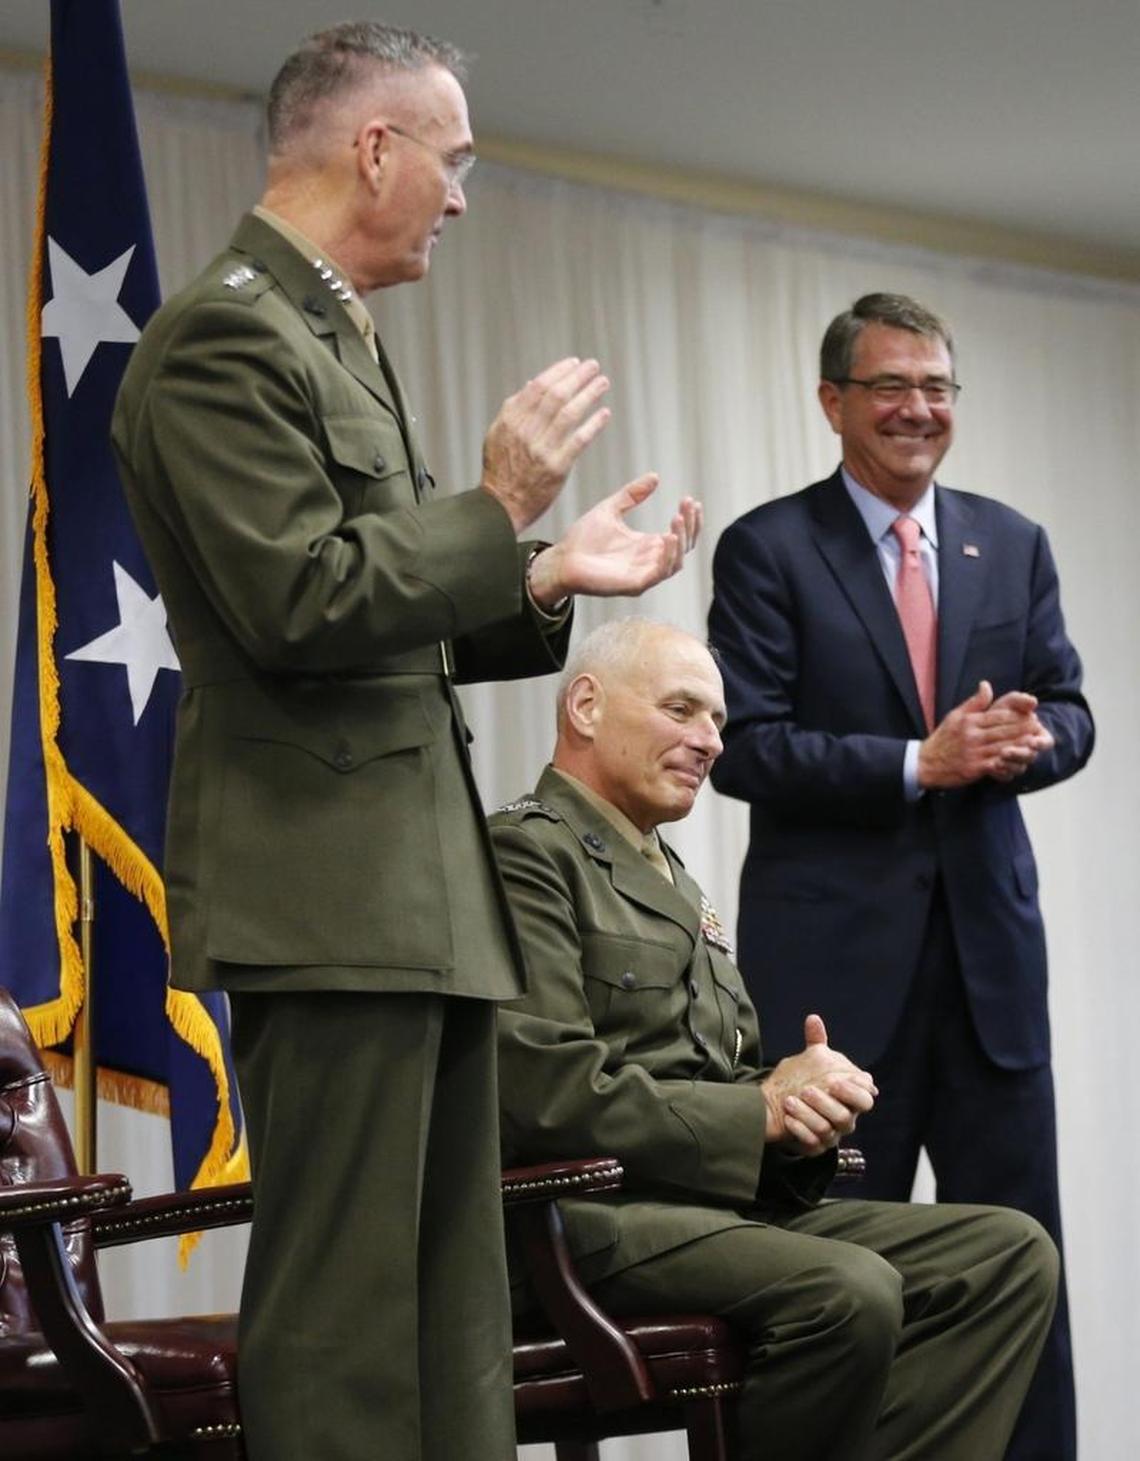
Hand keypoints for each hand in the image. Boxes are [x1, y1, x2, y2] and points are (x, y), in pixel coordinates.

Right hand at [480, 358, 611, 532]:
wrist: (501, 507)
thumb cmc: (500, 472)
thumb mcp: (497, 435)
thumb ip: (514, 409)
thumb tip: (531, 384)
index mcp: (510, 420)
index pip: (538, 387)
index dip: (558, 372)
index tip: (573, 363)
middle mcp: (525, 432)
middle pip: (556, 395)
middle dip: (577, 377)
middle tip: (593, 366)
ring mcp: (542, 449)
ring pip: (569, 413)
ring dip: (589, 394)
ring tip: (602, 383)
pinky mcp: (557, 467)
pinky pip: (579, 440)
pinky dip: (593, 424)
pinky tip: (604, 413)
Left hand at [526, 478, 700, 605]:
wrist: (561, 559)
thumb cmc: (582, 540)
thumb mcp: (610, 509)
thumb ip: (632, 495)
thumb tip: (655, 476)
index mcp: (647, 545)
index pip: (680, 535)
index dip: (690, 519)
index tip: (690, 499)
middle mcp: (649, 561)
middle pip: (684, 547)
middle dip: (690, 526)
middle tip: (687, 506)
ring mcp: (644, 575)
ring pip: (676, 562)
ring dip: (681, 541)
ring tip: (677, 519)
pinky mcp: (634, 585)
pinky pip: (659, 574)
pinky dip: (667, 557)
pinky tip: (666, 538)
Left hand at [760, 1014, 876, 1153]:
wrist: (783, 1105)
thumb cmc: (805, 1081)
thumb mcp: (811, 1061)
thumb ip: (816, 1042)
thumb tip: (813, 1019)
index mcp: (850, 1097)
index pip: (865, 1098)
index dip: (853, 1091)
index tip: (833, 1081)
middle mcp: (845, 1119)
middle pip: (847, 1117)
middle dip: (828, 1104)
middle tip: (807, 1089)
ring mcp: (831, 1135)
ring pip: (827, 1130)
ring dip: (808, 1114)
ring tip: (790, 1100)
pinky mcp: (815, 1147)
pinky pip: (811, 1143)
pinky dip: (799, 1129)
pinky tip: (788, 1117)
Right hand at [918, 681, 1051, 789]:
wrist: (925, 763)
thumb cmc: (942, 739)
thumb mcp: (955, 716)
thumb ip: (974, 702)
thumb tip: (986, 685)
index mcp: (969, 722)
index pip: (998, 715)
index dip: (1016, 715)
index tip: (1030, 713)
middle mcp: (972, 736)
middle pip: (1004, 731)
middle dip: (1023, 728)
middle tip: (1039, 726)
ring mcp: (974, 753)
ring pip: (1003, 747)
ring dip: (1021, 745)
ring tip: (1035, 742)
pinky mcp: (974, 768)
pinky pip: (996, 765)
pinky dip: (1009, 762)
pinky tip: (1020, 761)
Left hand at [987, 690, 1054, 781]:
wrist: (980, 727)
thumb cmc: (1000, 713)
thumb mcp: (1009, 704)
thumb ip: (1020, 700)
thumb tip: (1033, 701)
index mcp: (1036, 736)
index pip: (1044, 742)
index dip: (1040, 743)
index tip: (1032, 741)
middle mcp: (1029, 751)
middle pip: (1029, 757)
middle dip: (1019, 754)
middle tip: (1006, 752)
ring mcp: (1017, 762)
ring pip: (1018, 768)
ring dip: (1009, 764)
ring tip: (997, 760)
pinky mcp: (1005, 770)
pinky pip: (1005, 775)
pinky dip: (1000, 772)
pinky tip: (991, 767)